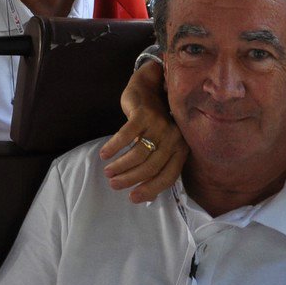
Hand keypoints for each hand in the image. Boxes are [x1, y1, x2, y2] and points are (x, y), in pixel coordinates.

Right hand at [99, 61, 187, 202]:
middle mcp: (174, 137)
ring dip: (120, 166)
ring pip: (138, 154)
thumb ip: (157, 165)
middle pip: (150, 167)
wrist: (150, 86)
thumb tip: (147, 197)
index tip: (132, 198)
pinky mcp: (144, 114)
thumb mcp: (161, 143)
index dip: (150, 189)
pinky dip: (113, 147)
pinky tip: (105, 153)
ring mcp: (159, 125)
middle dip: (129, 179)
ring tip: (108, 171)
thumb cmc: (154, 122)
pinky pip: (126, 136)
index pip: (168, 177)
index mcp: (181, 148)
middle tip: (113, 184)